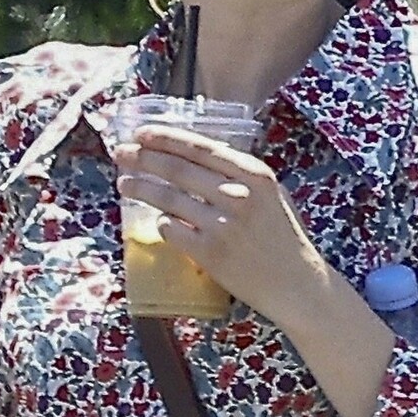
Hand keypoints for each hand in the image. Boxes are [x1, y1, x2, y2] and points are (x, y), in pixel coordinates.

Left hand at [113, 124, 328, 324]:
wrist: (296, 283)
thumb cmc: (283, 237)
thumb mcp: (272, 193)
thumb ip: (238, 173)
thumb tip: (193, 153)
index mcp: (255, 174)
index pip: (200, 148)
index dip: (166, 138)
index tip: (141, 133)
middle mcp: (238, 195)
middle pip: (178, 170)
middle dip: (143, 158)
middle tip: (121, 153)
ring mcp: (223, 225)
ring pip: (168, 199)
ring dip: (141, 188)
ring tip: (124, 183)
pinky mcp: (210, 253)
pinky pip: (172, 230)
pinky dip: (162, 224)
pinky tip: (159, 221)